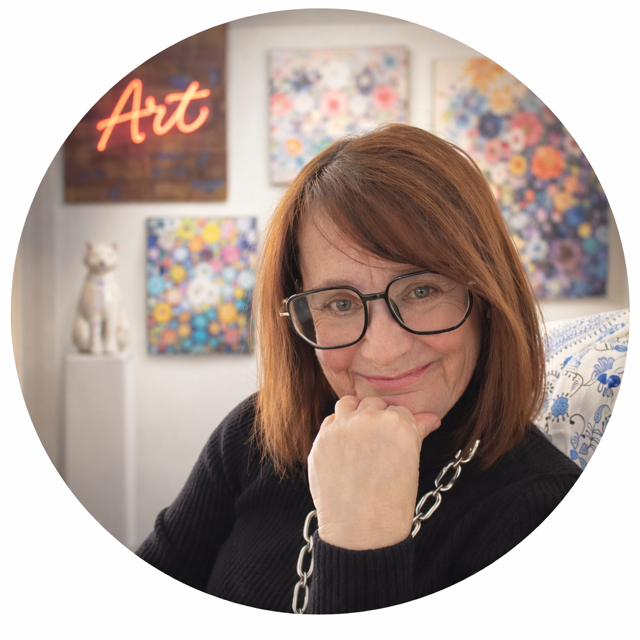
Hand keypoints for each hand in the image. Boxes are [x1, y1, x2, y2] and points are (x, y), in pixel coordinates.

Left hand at [307, 395, 440, 550]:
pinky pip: (329, 423)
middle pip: (373, 404)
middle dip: (375, 419)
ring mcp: (343, 427)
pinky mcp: (322, 439)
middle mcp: (370, 419)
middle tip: (376, 445)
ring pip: (347, 404)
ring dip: (353, 415)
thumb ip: (418, 432)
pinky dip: (336, 431)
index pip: (399, 411)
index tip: (393, 443)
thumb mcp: (412, 463)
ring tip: (358, 440)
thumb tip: (432, 418)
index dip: (397, 426)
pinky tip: (343, 452)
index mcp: (399, 423)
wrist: (362, 531)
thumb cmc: (393, 500)